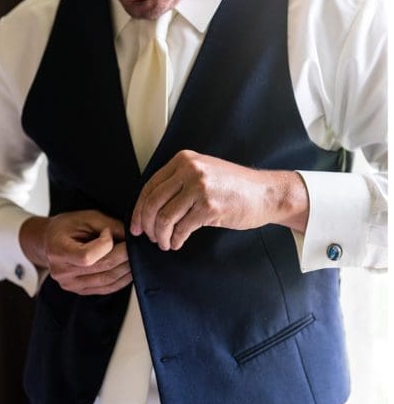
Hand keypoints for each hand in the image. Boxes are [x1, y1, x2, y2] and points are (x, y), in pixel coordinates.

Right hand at [20, 210, 131, 295]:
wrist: (49, 241)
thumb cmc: (66, 227)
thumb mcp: (84, 218)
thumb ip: (108, 225)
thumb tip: (130, 237)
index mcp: (58, 251)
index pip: (87, 256)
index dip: (105, 245)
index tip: (109, 232)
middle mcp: (62, 272)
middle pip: (101, 268)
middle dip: (123, 256)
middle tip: (135, 245)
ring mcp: (71, 285)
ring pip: (107, 280)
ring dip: (126, 269)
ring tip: (134, 256)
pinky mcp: (80, 291)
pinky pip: (106, 288)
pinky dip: (121, 279)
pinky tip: (128, 269)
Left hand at [130, 151, 310, 250]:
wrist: (267, 193)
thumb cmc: (234, 187)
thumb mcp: (202, 173)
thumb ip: (178, 182)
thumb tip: (149, 207)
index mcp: (183, 160)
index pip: (150, 186)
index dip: (139, 208)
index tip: (136, 224)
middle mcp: (189, 170)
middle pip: (153, 202)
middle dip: (146, 223)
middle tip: (148, 237)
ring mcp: (199, 187)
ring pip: (165, 217)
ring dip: (161, 235)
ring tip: (164, 243)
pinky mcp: (209, 207)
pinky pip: (182, 227)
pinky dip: (176, 239)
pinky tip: (177, 243)